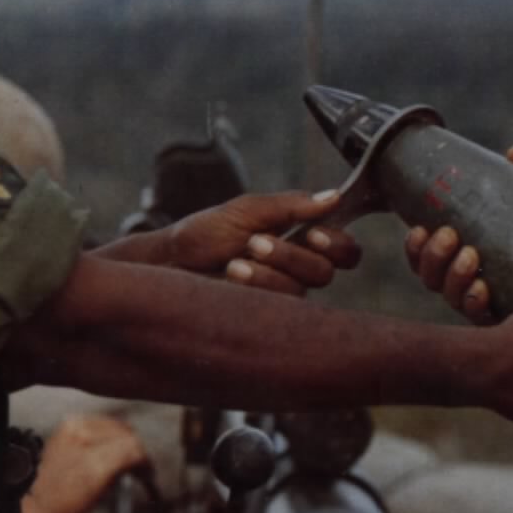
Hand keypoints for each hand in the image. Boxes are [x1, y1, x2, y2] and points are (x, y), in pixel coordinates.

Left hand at [16, 413, 152, 512]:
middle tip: (138, 471)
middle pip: (126, 435)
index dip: (147, 465)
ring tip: (122, 459)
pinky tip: (101, 448)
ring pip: (112, 425)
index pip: (136, 450)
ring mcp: (71, 433)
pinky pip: (93, 423)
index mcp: (93, 468)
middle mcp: (82, 444)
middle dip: (136, 452)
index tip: (149, 477)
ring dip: (121, 440)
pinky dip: (103, 433)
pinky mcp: (62, 430)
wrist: (12, 512)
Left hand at [165, 190, 361, 296]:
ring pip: (301, 290)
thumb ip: (291, 206)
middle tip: (257, 243)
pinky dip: (255, 286)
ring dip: (268, 270)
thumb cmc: (204, 234)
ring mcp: (282, 295)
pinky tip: (232, 277)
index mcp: (301, 239)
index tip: (313, 234)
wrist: (169, 264)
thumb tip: (334, 196)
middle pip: (326, 271)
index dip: (337, 244)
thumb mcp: (247, 210)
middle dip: (292, 255)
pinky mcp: (266, 316)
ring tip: (235, 261)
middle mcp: (297, 269)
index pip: (343, 250)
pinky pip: (279, 305)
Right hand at [405, 146, 512, 321]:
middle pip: (431, 280)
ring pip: (451, 297)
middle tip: (451, 235)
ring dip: (453, 277)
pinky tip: (482, 290)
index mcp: (464, 259)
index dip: (415, 249)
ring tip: (471, 256)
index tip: (421, 229)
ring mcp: (487, 306)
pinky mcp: (507, 323)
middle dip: (433, 258)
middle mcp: (469, 286)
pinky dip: (475, 304)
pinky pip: (480, 319)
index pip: (426, 260)